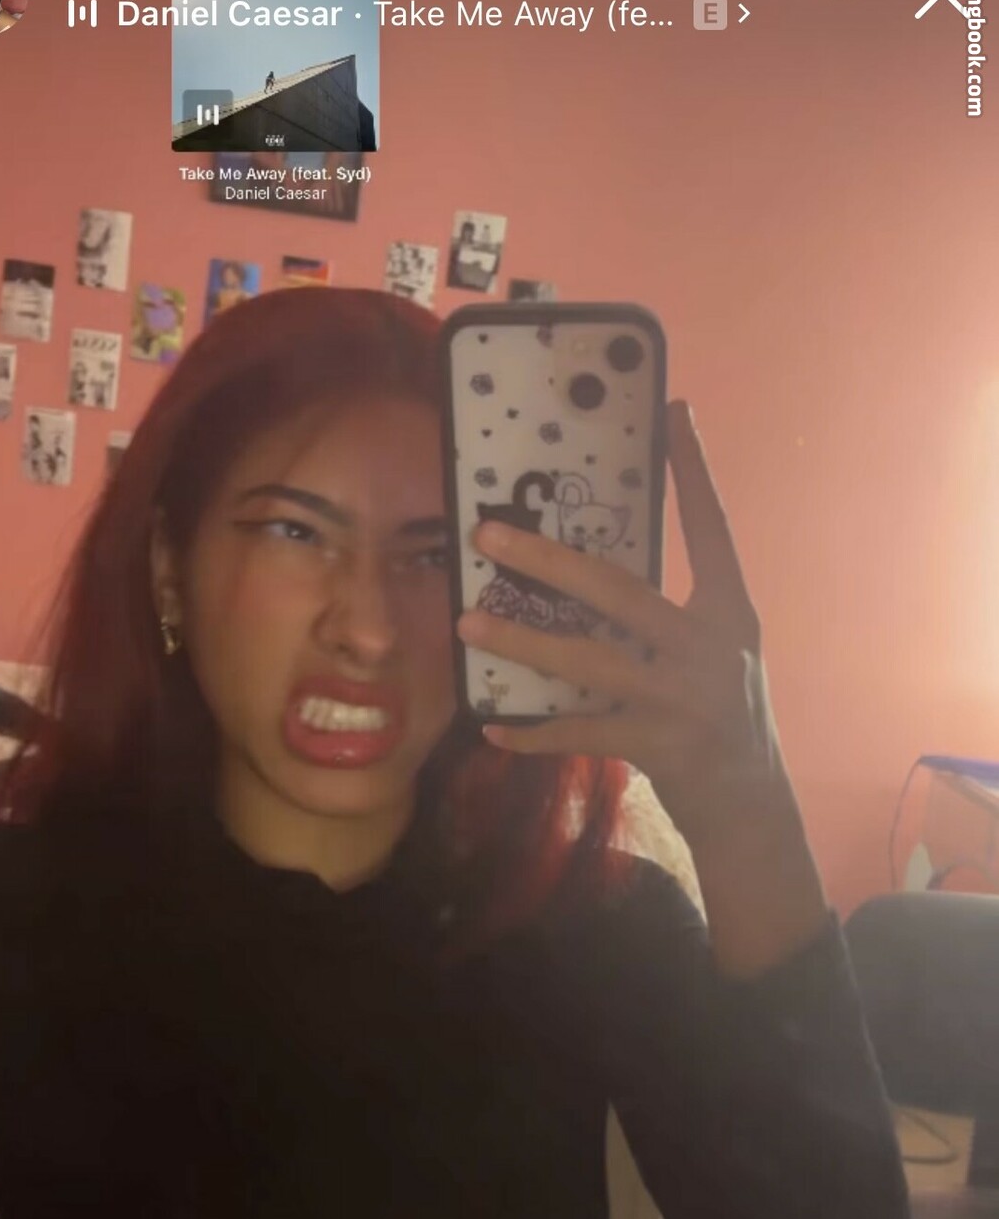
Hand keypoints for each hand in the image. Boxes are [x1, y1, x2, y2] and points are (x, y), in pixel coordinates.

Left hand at [456, 400, 792, 849]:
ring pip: (589, 660)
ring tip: (467, 623)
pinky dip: (534, 731)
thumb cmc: (722, 719)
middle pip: (619, 590)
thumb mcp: (716, 654)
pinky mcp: (659, 746)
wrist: (752, 807)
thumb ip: (670, 615)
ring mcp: (684, 698)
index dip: (693, 471)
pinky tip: (492, 726)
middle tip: (488, 536)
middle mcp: (710, 646)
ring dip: (522, 641)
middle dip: (548, 560)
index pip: (710, 528)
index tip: (673, 411)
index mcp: (728, 612)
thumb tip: (590, 573)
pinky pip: (582, 732)